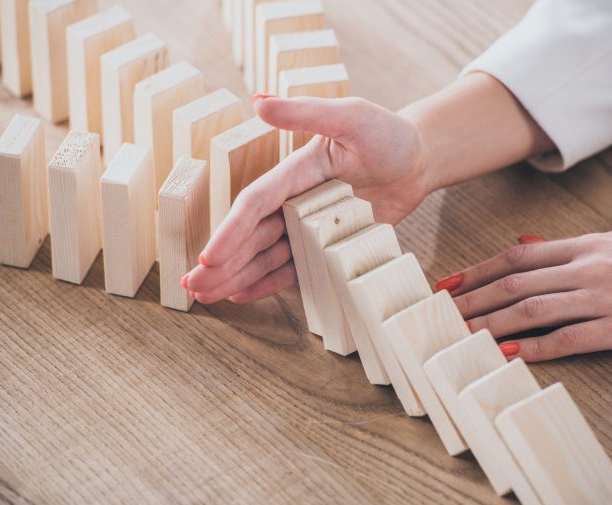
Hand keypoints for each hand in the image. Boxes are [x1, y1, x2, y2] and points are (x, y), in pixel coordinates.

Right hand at [183, 95, 426, 303]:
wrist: (417, 160)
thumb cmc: (387, 134)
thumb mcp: (350, 115)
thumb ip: (305, 113)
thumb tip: (259, 101)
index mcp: (294, 172)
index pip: (255, 204)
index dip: (231, 231)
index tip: (209, 256)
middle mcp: (294, 201)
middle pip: (251, 235)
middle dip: (222, 262)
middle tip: (194, 287)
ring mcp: (308, 225)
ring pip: (265, 256)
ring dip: (236, 276)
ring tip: (208, 296)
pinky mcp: (325, 244)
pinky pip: (292, 268)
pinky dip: (267, 282)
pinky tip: (241, 295)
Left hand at [438, 227, 611, 361]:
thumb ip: (564, 246)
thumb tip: (522, 247)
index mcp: (581, 246)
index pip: (515, 258)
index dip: (477, 271)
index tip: (448, 284)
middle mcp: (585, 270)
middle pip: (514, 285)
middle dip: (472, 300)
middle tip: (439, 314)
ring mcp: (601, 299)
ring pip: (532, 312)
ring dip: (490, 323)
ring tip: (459, 335)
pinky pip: (567, 339)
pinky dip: (533, 348)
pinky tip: (507, 354)